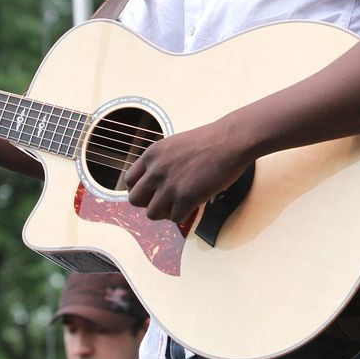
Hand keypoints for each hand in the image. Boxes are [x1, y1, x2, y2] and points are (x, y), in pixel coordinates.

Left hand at [124, 121, 253, 222]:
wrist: (230, 140)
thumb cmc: (209, 141)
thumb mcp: (174, 145)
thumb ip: (160, 162)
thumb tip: (155, 183)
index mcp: (152, 154)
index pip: (129, 181)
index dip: (139, 190)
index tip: (150, 194)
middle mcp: (156, 170)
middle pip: (135, 200)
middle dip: (149, 203)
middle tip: (164, 201)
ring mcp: (170, 185)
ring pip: (152, 213)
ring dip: (165, 212)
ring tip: (180, 204)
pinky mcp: (186, 197)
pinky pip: (175, 218)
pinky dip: (184, 214)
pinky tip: (193, 204)